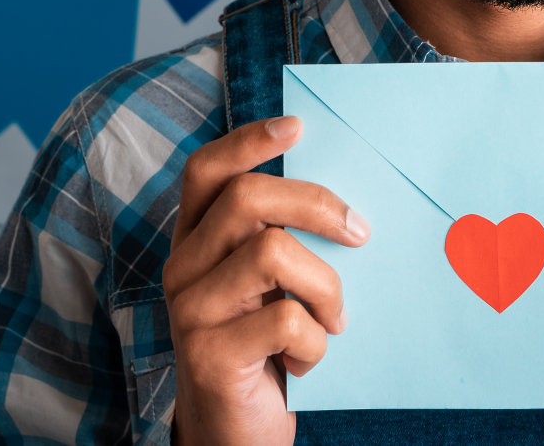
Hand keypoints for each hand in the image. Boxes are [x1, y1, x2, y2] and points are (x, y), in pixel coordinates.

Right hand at [165, 115, 370, 445]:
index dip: (247, 142)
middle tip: (360, 231)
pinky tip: (308, 362)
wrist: (236, 435)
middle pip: (246, 200)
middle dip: (316, 205)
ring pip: (271, 254)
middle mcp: (183, 267)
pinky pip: (285, 322)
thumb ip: (284, 241)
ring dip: (326, 287)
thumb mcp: (272, 287)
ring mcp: (189, 312)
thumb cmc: (266, 350)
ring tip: (333, 320)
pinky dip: (316, 341)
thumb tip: (345, 200)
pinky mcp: (208, 356)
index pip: (206, 172)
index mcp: (196, 241)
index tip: (297, 127)